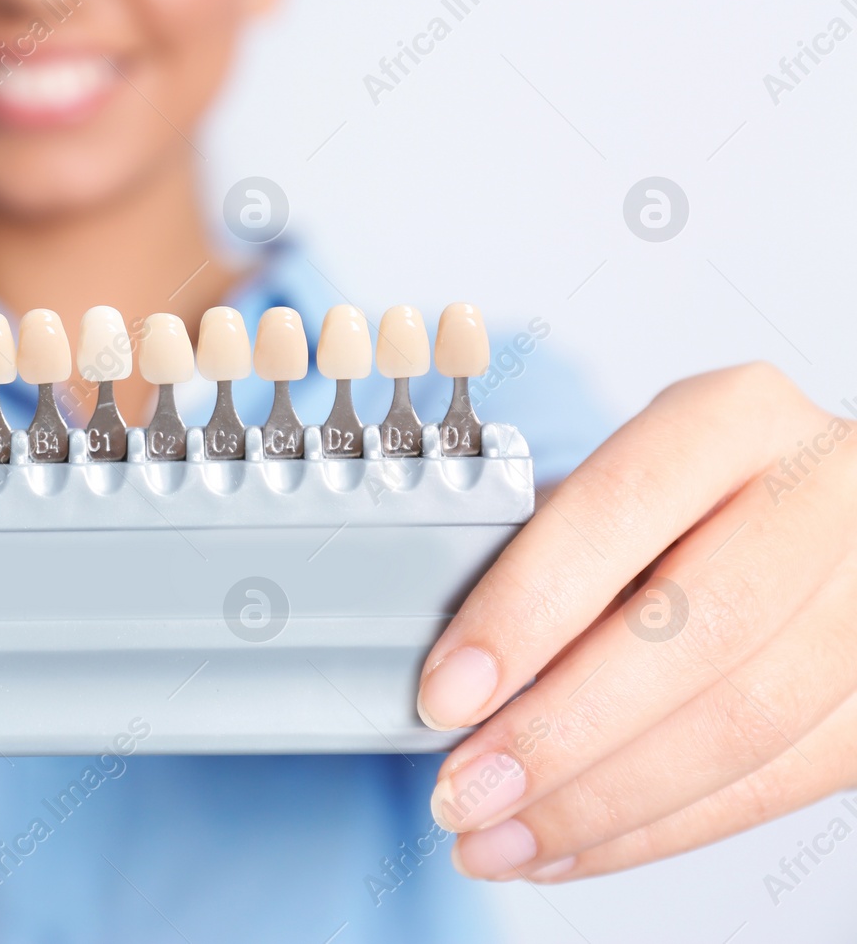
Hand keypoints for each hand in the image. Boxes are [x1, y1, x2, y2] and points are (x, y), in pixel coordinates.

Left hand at [417, 363, 856, 881]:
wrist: (805, 520)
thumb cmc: (674, 509)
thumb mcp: (608, 493)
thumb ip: (540, 561)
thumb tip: (450, 680)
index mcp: (733, 418)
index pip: (618, 510)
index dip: (525, 611)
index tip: (445, 695)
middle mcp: (824, 493)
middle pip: (695, 633)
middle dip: (559, 733)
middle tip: (463, 791)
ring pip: (743, 725)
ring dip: (599, 804)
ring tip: (496, 839)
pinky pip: (776, 785)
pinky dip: (656, 830)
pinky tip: (567, 845)